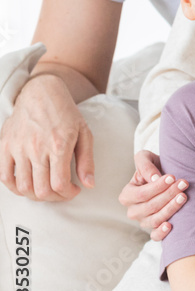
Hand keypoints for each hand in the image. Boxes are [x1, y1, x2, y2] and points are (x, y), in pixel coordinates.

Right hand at [0, 74, 93, 200]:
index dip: (68, 194)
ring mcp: (18, 147)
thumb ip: (87, 160)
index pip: (60, 184)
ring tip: (46, 188)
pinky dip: (14, 187)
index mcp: (59, 145)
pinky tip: (27, 184)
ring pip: (23, 187)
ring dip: (36, 195)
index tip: (73, 190)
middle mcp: (37, 148)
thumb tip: (89, 185)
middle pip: (41, 190)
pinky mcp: (5, 145)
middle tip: (61, 191)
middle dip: (54, 198)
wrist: (41, 92)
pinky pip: (4, 176)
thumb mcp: (84, 133)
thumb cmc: (65, 113)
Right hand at [118, 149, 188, 239]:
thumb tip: (153, 178)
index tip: (172, 177)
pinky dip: (162, 233)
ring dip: (171, 208)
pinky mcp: (154, 230)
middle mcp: (133, 211)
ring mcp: (143, 222)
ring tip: (183, 197)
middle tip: (183, 184)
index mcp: (127, 195)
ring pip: (155, 220)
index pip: (142, 194)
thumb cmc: (154, 167)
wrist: (165, 177)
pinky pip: (155, 236)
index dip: (157, 187)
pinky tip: (171, 226)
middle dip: (168, 195)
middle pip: (150, 206)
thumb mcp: (146, 158)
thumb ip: (145, 165)